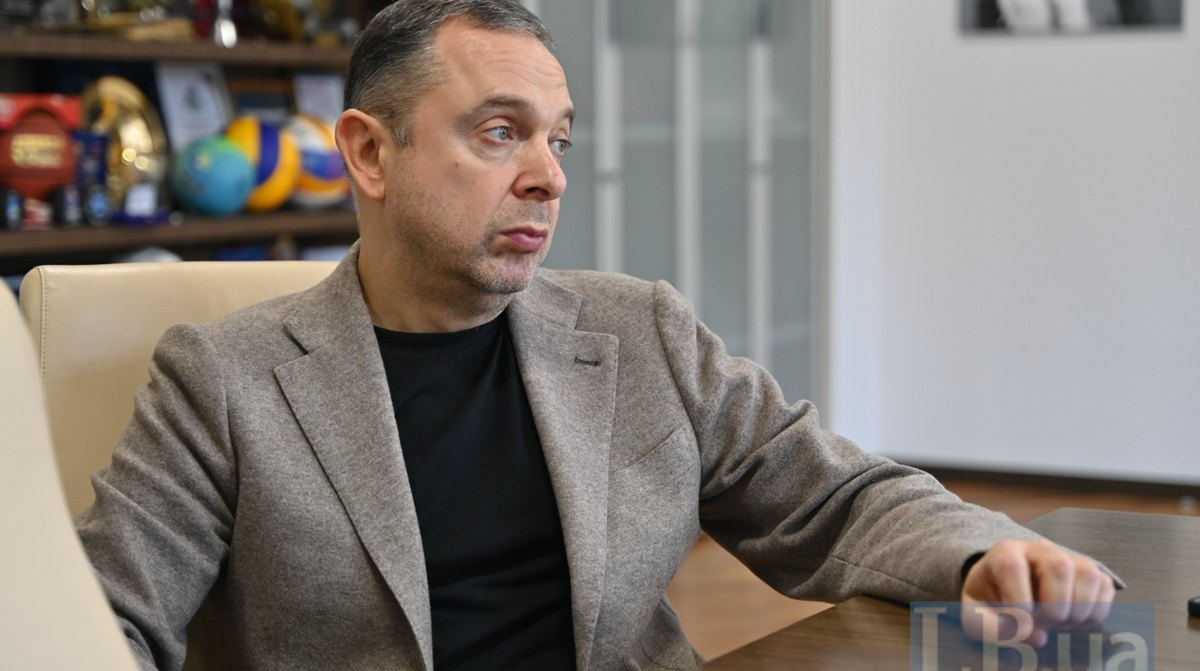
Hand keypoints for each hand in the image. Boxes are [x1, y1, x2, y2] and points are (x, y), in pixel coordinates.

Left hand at [960, 539, 1115, 646]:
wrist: (1006, 588)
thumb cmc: (990, 599)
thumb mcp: (975, 613)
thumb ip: (989, 626)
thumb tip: (1034, 636)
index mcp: (1003, 553)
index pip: (1012, 567)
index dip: (1018, 600)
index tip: (1022, 625)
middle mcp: (1037, 550)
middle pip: (1059, 567)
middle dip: (1054, 605)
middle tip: (1044, 623)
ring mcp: (1067, 557)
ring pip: (1088, 574)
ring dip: (1078, 609)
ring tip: (1059, 623)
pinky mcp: (1089, 571)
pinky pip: (1104, 586)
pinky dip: (1095, 611)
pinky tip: (1074, 620)